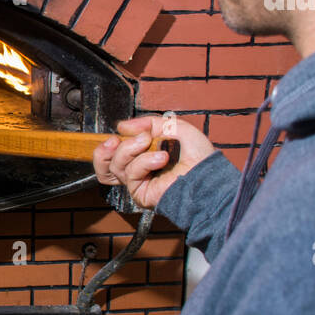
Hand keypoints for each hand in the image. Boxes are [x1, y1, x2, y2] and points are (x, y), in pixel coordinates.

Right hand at [92, 113, 216, 209]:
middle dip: (109, 147)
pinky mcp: (140, 192)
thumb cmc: (199, 157)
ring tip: (150, 143)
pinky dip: (145, 161)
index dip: (109, 142)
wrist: (208, 174)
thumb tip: (122, 126)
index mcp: (143, 155)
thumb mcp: (174, 127)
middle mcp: (138, 169)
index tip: (120, 130)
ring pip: (115, 164)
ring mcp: (138, 181)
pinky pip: (131, 173)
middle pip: (106, 160)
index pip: (113, 151)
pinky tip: (161, 158)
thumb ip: (149, 122)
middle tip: (122, 138)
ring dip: (130, 149)